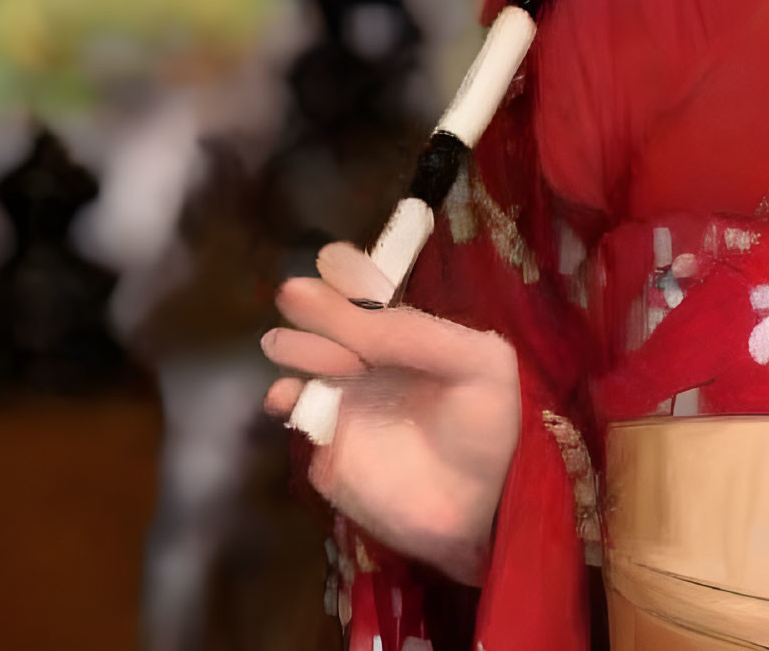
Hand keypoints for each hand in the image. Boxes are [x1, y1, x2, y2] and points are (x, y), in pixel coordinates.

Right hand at [262, 242, 522, 585]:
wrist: (482, 508)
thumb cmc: (487, 426)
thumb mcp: (477, 363)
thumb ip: (419, 334)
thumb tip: (357, 305)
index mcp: (412, 340)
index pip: (374, 300)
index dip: (350, 279)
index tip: (327, 260)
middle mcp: (376, 366)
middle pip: (337, 330)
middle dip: (316, 312)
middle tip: (291, 294)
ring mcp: (350, 408)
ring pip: (313, 369)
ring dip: (298, 351)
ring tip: (281, 342)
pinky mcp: (331, 452)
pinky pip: (304, 420)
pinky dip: (290, 404)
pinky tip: (286, 395)